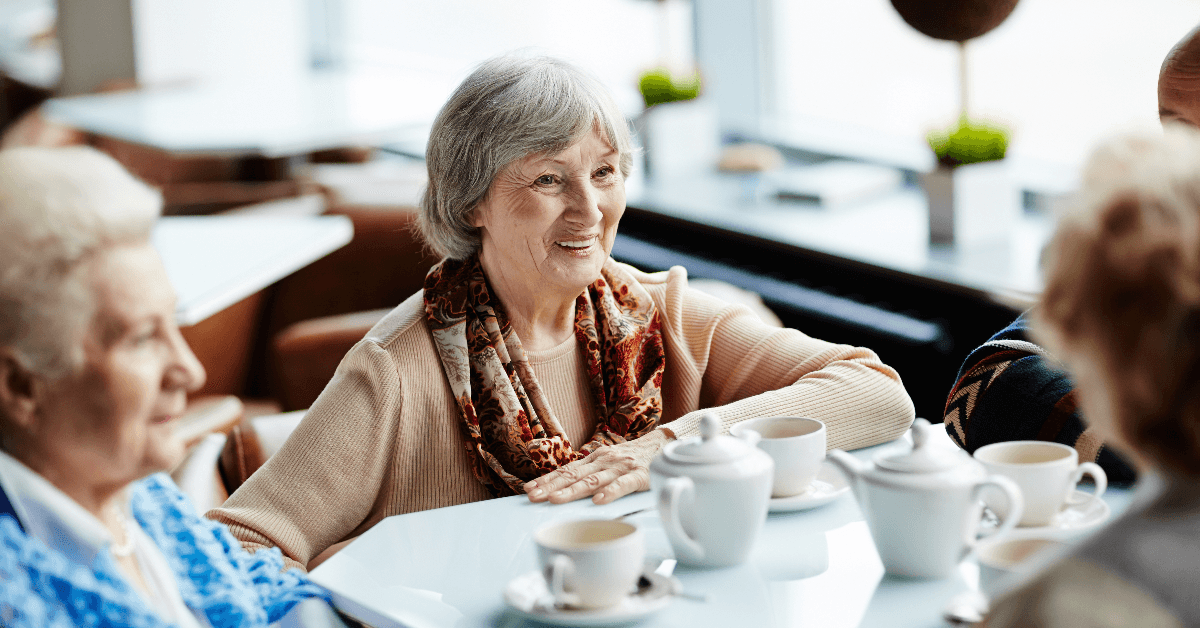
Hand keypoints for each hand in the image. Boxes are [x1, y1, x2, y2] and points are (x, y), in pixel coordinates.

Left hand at [525, 429, 670, 504]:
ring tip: (555, 500)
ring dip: (572, 491)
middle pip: (573, 475)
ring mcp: (621, 467)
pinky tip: (598, 501)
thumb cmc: (633, 458)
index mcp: (595, 458)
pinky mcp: (639, 476)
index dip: (546, 480)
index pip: (566, 470)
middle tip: (532, 497)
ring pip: (593, 480)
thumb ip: (590, 473)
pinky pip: (623, 485)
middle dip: (550, 486)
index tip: (528, 490)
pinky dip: (610, 492)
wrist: (664, 444)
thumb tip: (564, 487)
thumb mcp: (609, 462)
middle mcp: (604, 460)